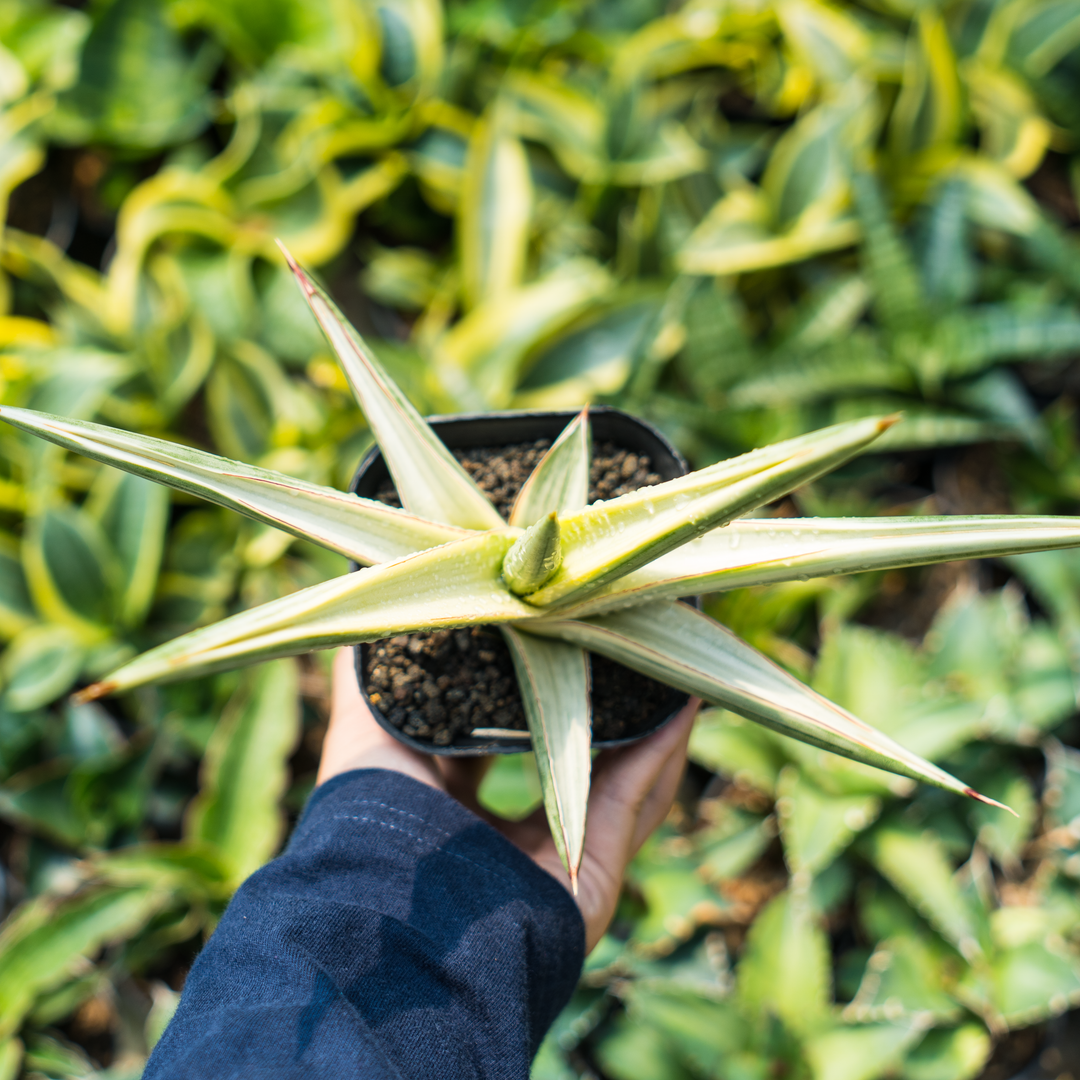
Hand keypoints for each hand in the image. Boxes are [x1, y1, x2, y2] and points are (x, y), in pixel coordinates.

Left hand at [318, 648, 698, 951]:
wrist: (397, 920)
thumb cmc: (371, 824)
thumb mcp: (362, 739)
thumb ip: (365, 681)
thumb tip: (369, 607)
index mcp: (447, 810)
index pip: (492, 738)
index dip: (517, 687)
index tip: (538, 634)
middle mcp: (501, 840)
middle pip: (562, 758)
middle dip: (589, 702)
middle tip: (612, 641)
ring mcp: (552, 863)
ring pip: (613, 780)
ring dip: (641, 722)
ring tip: (662, 660)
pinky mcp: (595, 879)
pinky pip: (636, 803)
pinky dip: (661, 752)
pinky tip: (680, 699)